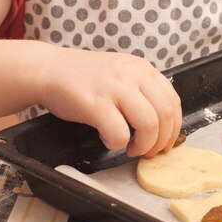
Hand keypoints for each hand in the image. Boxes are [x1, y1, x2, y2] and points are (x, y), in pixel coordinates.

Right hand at [39, 48, 181, 157]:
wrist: (47, 69)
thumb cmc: (84, 79)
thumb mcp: (120, 75)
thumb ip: (141, 92)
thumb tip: (162, 125)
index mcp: (142, 69)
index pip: (173, 101)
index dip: (174, 128)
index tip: (166, 143)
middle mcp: (132, 74)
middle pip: (166, 114)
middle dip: (162, 141)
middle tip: (150, 152)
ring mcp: (114, 87)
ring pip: (149, 124)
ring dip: (144, 145)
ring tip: (132, 149)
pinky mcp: (95, 103)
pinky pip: (119, 133)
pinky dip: (117, 143)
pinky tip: (107, 140)